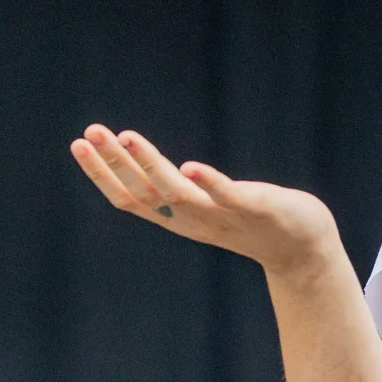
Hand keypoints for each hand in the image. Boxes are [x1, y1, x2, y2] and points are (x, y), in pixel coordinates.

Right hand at [69, 123, 339, 276]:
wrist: (303, 248)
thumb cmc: (253, 220)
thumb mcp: (207, 206)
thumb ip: (181, 191)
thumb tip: (148, 165)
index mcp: (179, 217)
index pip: (129, 197)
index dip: (101, 174)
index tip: (78, 144)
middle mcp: (194, 219)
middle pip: (143, 192)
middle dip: (113, 163)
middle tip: (88, 133)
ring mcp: (223, 215)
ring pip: (177, 192)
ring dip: (150, 164)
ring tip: (127, 136)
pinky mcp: (255, 209)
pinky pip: (228, 196)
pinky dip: (209, 183)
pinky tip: (190, 166)